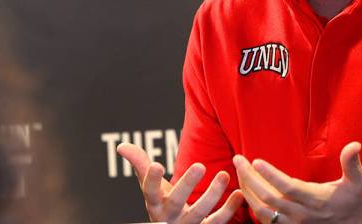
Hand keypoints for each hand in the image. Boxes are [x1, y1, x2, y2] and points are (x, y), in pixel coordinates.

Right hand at [117, 143, 243, 223]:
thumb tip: (122, 146)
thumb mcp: (151, 187)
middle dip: (187, 184)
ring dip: (213, 194)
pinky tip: (239, 193)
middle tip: (200, 165)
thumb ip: (140, 165)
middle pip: (177, 202)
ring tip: (224, 174)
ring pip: (200, 213)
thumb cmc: (162, 203)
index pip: (150, 192)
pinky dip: (229, 210)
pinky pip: (217, 223)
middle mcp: (169, 217)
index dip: (152, 180)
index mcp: (155, 204)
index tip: (157, 164)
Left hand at [233, 142, 361, 223]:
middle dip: (249, 178)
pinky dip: (252, 205)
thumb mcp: (359, 181)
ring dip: (247, 191)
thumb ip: (352, 163)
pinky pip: (264, 220)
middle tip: (237, 159)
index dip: (270, 175)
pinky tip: (246, 190)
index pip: (288, 188)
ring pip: (262, 211)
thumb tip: (355, 145)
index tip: (255, 161)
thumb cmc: (354, 200)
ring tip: (239, 171)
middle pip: (269, 198)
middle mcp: (302, 214)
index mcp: (317, 200)